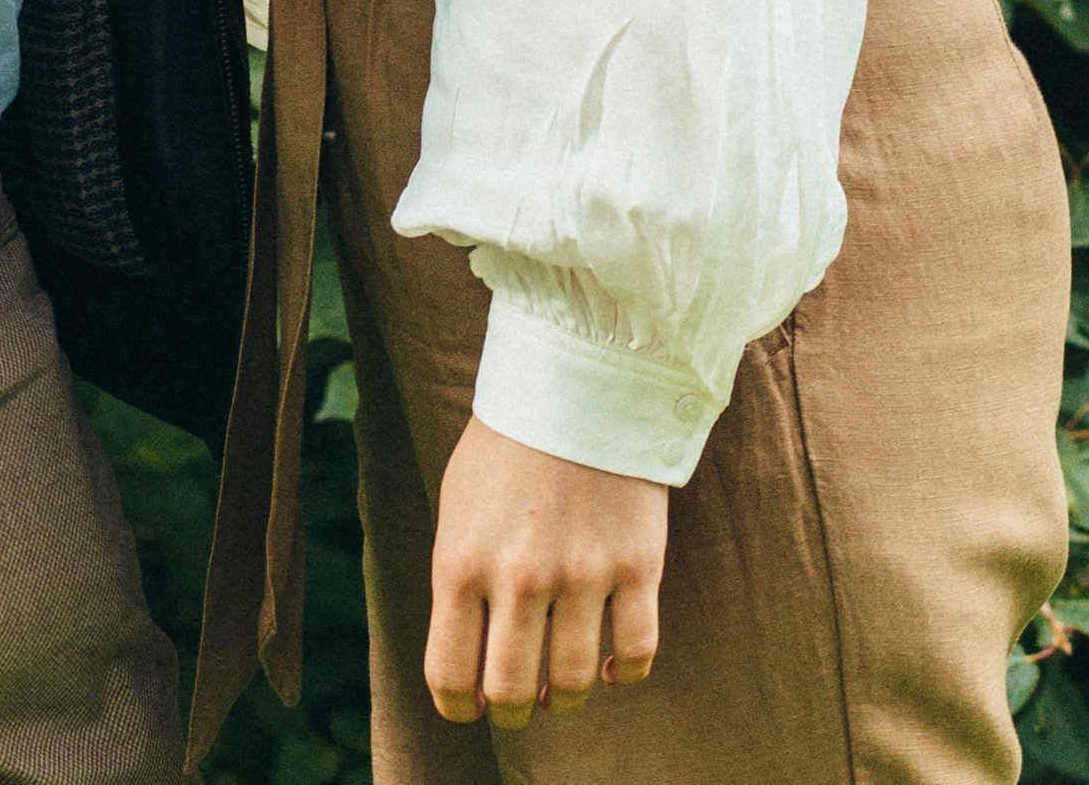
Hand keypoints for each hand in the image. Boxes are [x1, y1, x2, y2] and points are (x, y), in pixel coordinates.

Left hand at [427, 421, 666, 726]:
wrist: (577, 377)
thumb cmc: (508, 444)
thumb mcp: (459, 505)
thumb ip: (461, 578)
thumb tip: (471, 655)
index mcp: (462, 562)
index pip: (450, 674)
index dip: (460, 706)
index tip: (471, 706)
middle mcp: (519, 576)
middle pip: (512, 693)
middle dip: (514, 711)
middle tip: (521, 704)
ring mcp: (583, 573)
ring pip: (574, 683)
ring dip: (567, 697)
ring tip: (564, 686)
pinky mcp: (638, 564)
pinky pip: (638, 653)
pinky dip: (626, 674)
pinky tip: (614, 665)